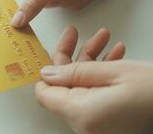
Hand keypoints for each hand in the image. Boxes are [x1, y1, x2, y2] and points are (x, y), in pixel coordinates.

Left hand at [35, 26, 152, 133]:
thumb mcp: (113, 72)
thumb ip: (74, 71)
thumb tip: (47, 72)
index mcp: (81, 113)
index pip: (44, 93)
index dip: (45, 70)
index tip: (49, 49)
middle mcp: (84, 125)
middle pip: (63, 86)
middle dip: (71, 56)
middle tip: (75, 33)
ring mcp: (95, 125)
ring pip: (79, 86)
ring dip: (89, 61)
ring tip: (102, 38)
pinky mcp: (105, 121)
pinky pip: (93, 94)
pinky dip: (99, 75)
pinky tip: (112, 55)